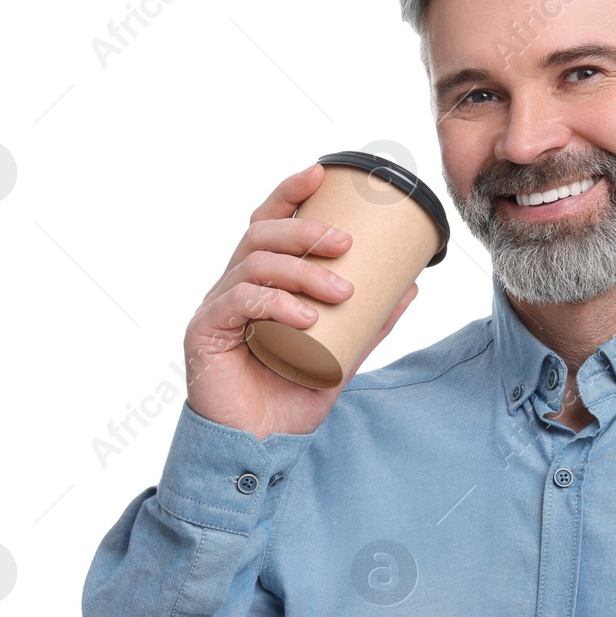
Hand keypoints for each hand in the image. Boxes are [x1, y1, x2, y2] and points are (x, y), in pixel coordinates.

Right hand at [183, 162, 418, 439]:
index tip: (320, 171)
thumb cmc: (292, 396)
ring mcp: (216, 308)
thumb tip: (410, 287)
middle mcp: (233, 286)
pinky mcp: (205, 333)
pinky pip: (239, 303)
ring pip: (254, 265)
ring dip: (301, 271)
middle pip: (261, 236)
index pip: (269, 224)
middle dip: (304, 231)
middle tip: (346, 244)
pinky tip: (304, 316)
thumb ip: (370, 322)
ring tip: (340, 291)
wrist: (260, 445)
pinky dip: (276, 304)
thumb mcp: (343, 354)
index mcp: (260, 282)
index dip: (289, 193)